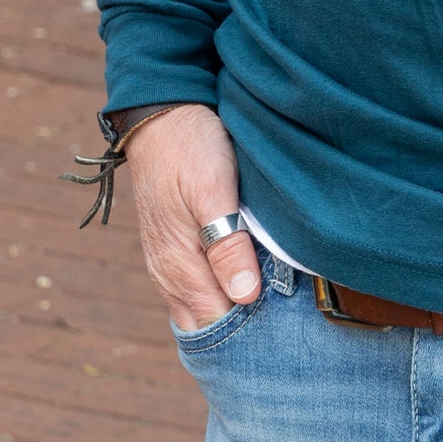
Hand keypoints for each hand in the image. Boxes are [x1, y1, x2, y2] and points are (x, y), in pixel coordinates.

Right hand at [123, 102, 262, 330]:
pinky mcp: (171, 246)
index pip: (214, 322)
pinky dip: (218, 292)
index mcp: (179, 264)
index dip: (248, 328)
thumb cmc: (190, 146)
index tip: (282, 322)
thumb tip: (244, 296)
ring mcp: (166, 261)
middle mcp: (167, 272)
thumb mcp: (213, 188)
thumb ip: (227, 243)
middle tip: (281, 320)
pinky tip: (244, 282)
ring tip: (270, 305)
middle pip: (204, 323)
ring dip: (230, 310)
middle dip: (239, 328)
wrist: (160, 113)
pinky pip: (193, 286)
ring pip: (198, 308)